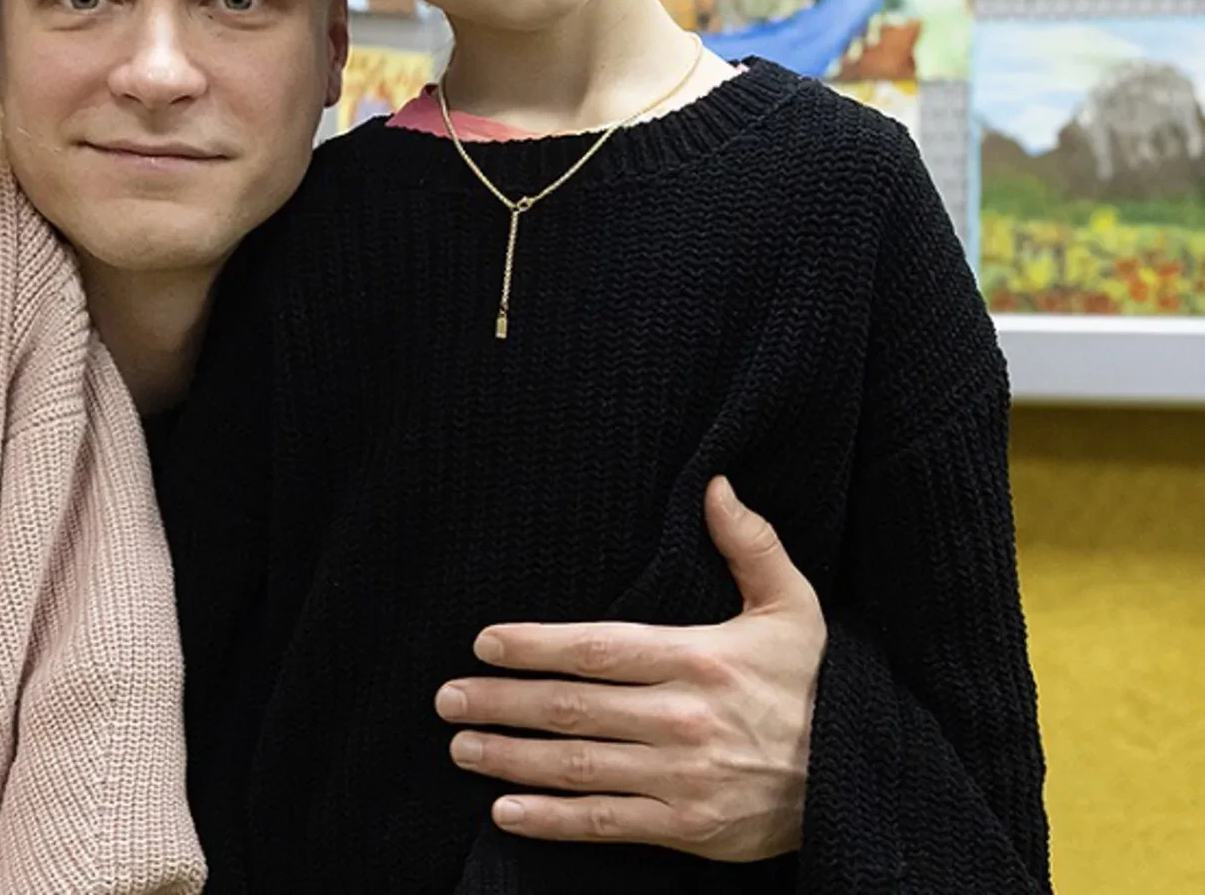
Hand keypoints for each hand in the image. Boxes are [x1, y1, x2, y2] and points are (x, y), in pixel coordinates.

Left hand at [435, 476, 824, 861]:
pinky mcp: (689, 826)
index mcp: (699, 659)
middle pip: (571, 708)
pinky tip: (505, 811)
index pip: (596, 648)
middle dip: (501, 702)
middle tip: (446, 697)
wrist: (867, 779)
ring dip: (510, 758)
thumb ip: (751, 544)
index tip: (484, 644)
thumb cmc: (818, 684)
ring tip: (461, 746)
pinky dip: (551, 821)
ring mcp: (683, 776)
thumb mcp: (795, 607)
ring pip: (578, 766)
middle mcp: (683, 718)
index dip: (533, 646)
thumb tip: (716, 485)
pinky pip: (606, 822)